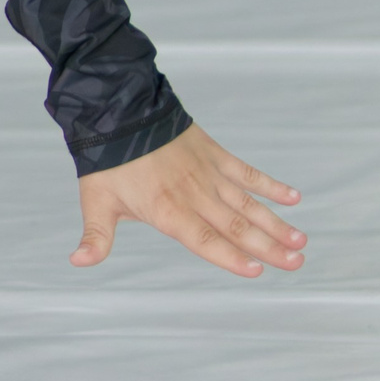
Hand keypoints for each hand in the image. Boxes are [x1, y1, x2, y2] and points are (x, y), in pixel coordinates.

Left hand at [72, 123, 304, 278]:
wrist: (116, 109)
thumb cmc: (105, 161)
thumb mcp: (95, 200)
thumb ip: (96, 236)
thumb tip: (78, 262)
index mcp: (166, 210)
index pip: (203, 240)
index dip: (230, 257)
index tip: (258, 271)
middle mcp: (193, 194)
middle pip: (235, 226)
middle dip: (268, 247)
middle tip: (297, 265)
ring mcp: (207, 173)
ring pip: (247, 203)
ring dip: (275, 223)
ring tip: (301, 242)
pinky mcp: (214, 153)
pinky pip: (247, 171)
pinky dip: (270, 185)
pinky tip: (294, 197)